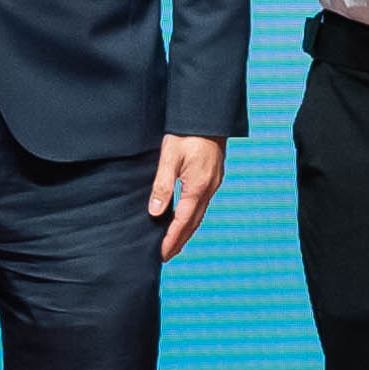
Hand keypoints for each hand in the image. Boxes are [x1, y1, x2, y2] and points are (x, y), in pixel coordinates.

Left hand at [144, 134, 225, 259]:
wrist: (208, 114)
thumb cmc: (186, 132)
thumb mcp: (169, 157)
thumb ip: (162, 186)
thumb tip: (155, 212)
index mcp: (198, 186)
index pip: (183, 221)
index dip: (172, 239)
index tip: (162, 254)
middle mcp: (209, 188)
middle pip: (194, 222)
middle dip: (180, 240)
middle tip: (167, 255)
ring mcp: (214, 182)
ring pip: (200, 214)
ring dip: (187, 230)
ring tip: (174, 242)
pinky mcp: (214, 175)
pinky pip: (203, 203)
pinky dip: (193, 216)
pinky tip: (185, 216)